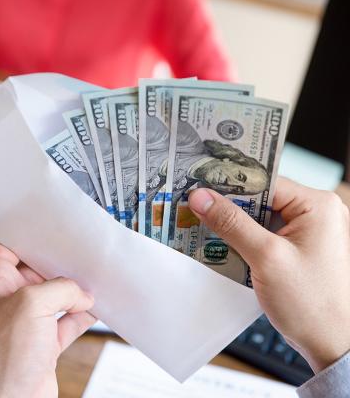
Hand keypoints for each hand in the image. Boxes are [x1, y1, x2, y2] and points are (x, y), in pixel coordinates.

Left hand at [0, 240, 95, 397]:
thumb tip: (82, 294)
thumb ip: (62, 290)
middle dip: (61, 264)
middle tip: (81, 254)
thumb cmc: (2, 359)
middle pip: (39, 270)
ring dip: (76, 291)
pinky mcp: (46, 341)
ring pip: (57, 295)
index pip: (7, 246)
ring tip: (94, 280)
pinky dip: (83, 314)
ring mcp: (30, 321)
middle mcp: (12, 299)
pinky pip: (69, 320)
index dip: (26, 234)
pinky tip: (97, 307)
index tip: (49, 227)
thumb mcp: (32, 305)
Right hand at [189, 177, 349, 372]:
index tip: (199, 189)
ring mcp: (305, 231)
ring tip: (203, 226)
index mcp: (317, 205)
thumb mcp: (266, 257)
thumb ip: (231, 223)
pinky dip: (242, 239)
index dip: (230, 185)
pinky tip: (221, 244)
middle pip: (260, 199)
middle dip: (229, 207)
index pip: (264, 182)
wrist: (330, 343)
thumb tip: (201, 196)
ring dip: (233, 224)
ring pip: (258, 217)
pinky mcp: (295, 247)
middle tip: (196, 208)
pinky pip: (262, 233)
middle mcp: (313, 213)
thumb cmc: (310, 303)